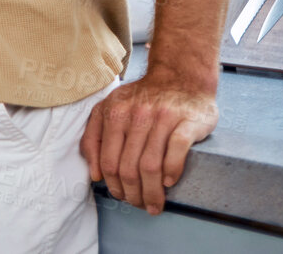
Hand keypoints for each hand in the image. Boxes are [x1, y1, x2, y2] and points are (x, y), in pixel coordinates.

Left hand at [81, 67, 217, 213]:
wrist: (181, 77)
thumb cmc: (144, 99)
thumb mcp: (111, 108)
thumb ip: (94, 137)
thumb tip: (94, 175)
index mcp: (114, 112)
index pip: (108, 161)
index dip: (114, 186)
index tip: (122, 197)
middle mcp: (137, 114)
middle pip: (129, 168)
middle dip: (133, 194)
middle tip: (140, 206)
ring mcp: (163, 117)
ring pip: (151, 165)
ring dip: (152, 192)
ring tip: (155, 204)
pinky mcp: (187, 120)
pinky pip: (176, 151)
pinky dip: (171, 171)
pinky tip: (170, 182)